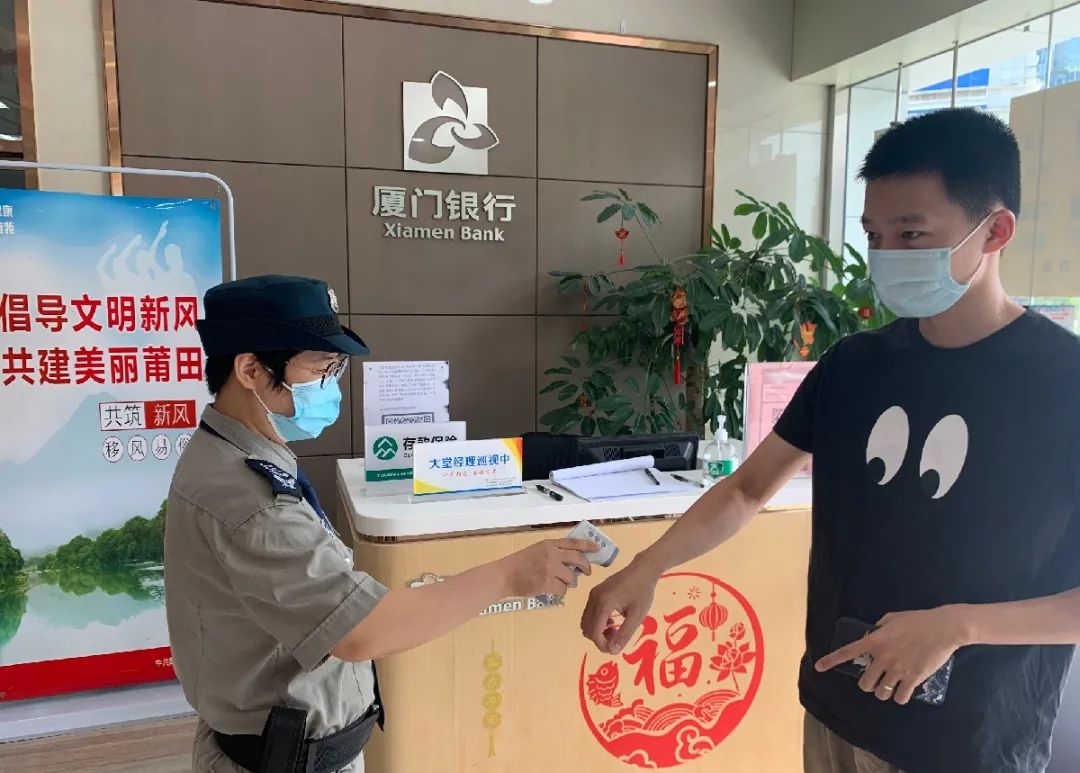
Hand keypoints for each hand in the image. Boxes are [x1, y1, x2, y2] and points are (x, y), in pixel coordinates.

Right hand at [501, 538, 594, 598]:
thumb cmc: (519, 564)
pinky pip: (563, 590)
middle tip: (587, 572)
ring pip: (571, 578)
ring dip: (566, 582)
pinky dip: (558, 592)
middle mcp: (552, 554)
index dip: (587, 545)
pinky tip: (549, 590)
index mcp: (549, 544)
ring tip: (555, 583)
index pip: (573, 543)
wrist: (504, 575)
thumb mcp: (536, 551)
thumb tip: (573, 562)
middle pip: (578, 559)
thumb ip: (553, 553)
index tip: (597, 548)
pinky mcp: (548, 582)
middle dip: (585, 567)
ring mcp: (550, 568)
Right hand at [581, 556, 658, 655]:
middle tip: (616, 638)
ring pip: (586, 621)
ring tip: (616, 629)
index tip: (615, 648)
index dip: (602, 644)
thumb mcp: (637, 615)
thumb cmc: (643, 592)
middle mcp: (594, 598)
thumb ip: (624, 634)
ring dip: (598, 631)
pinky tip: (612, 620)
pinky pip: (589, 613)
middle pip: (586, 628)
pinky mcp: (595, 593)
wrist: (642, 570)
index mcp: (604, 603)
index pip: (594, 632)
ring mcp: (593, 594)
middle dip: (599, 638)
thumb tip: (613, 651)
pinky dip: (597, 622)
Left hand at [815, 606, 971, 704]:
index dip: (831, 661)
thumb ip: (879, 628)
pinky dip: (900, 697)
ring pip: (881, 693)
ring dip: (884, 692)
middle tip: (877, 680)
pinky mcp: (914, 678)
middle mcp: (883, 657)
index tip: (819, 667)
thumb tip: (873, 634)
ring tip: (891, 685)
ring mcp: (898, 669)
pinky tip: (904, 691)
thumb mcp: (892, 619)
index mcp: (876, 640)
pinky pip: (900, 698)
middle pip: (865, 684)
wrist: (944, 627)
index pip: (848, 652)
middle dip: (869, 684)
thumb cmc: (918, 620)